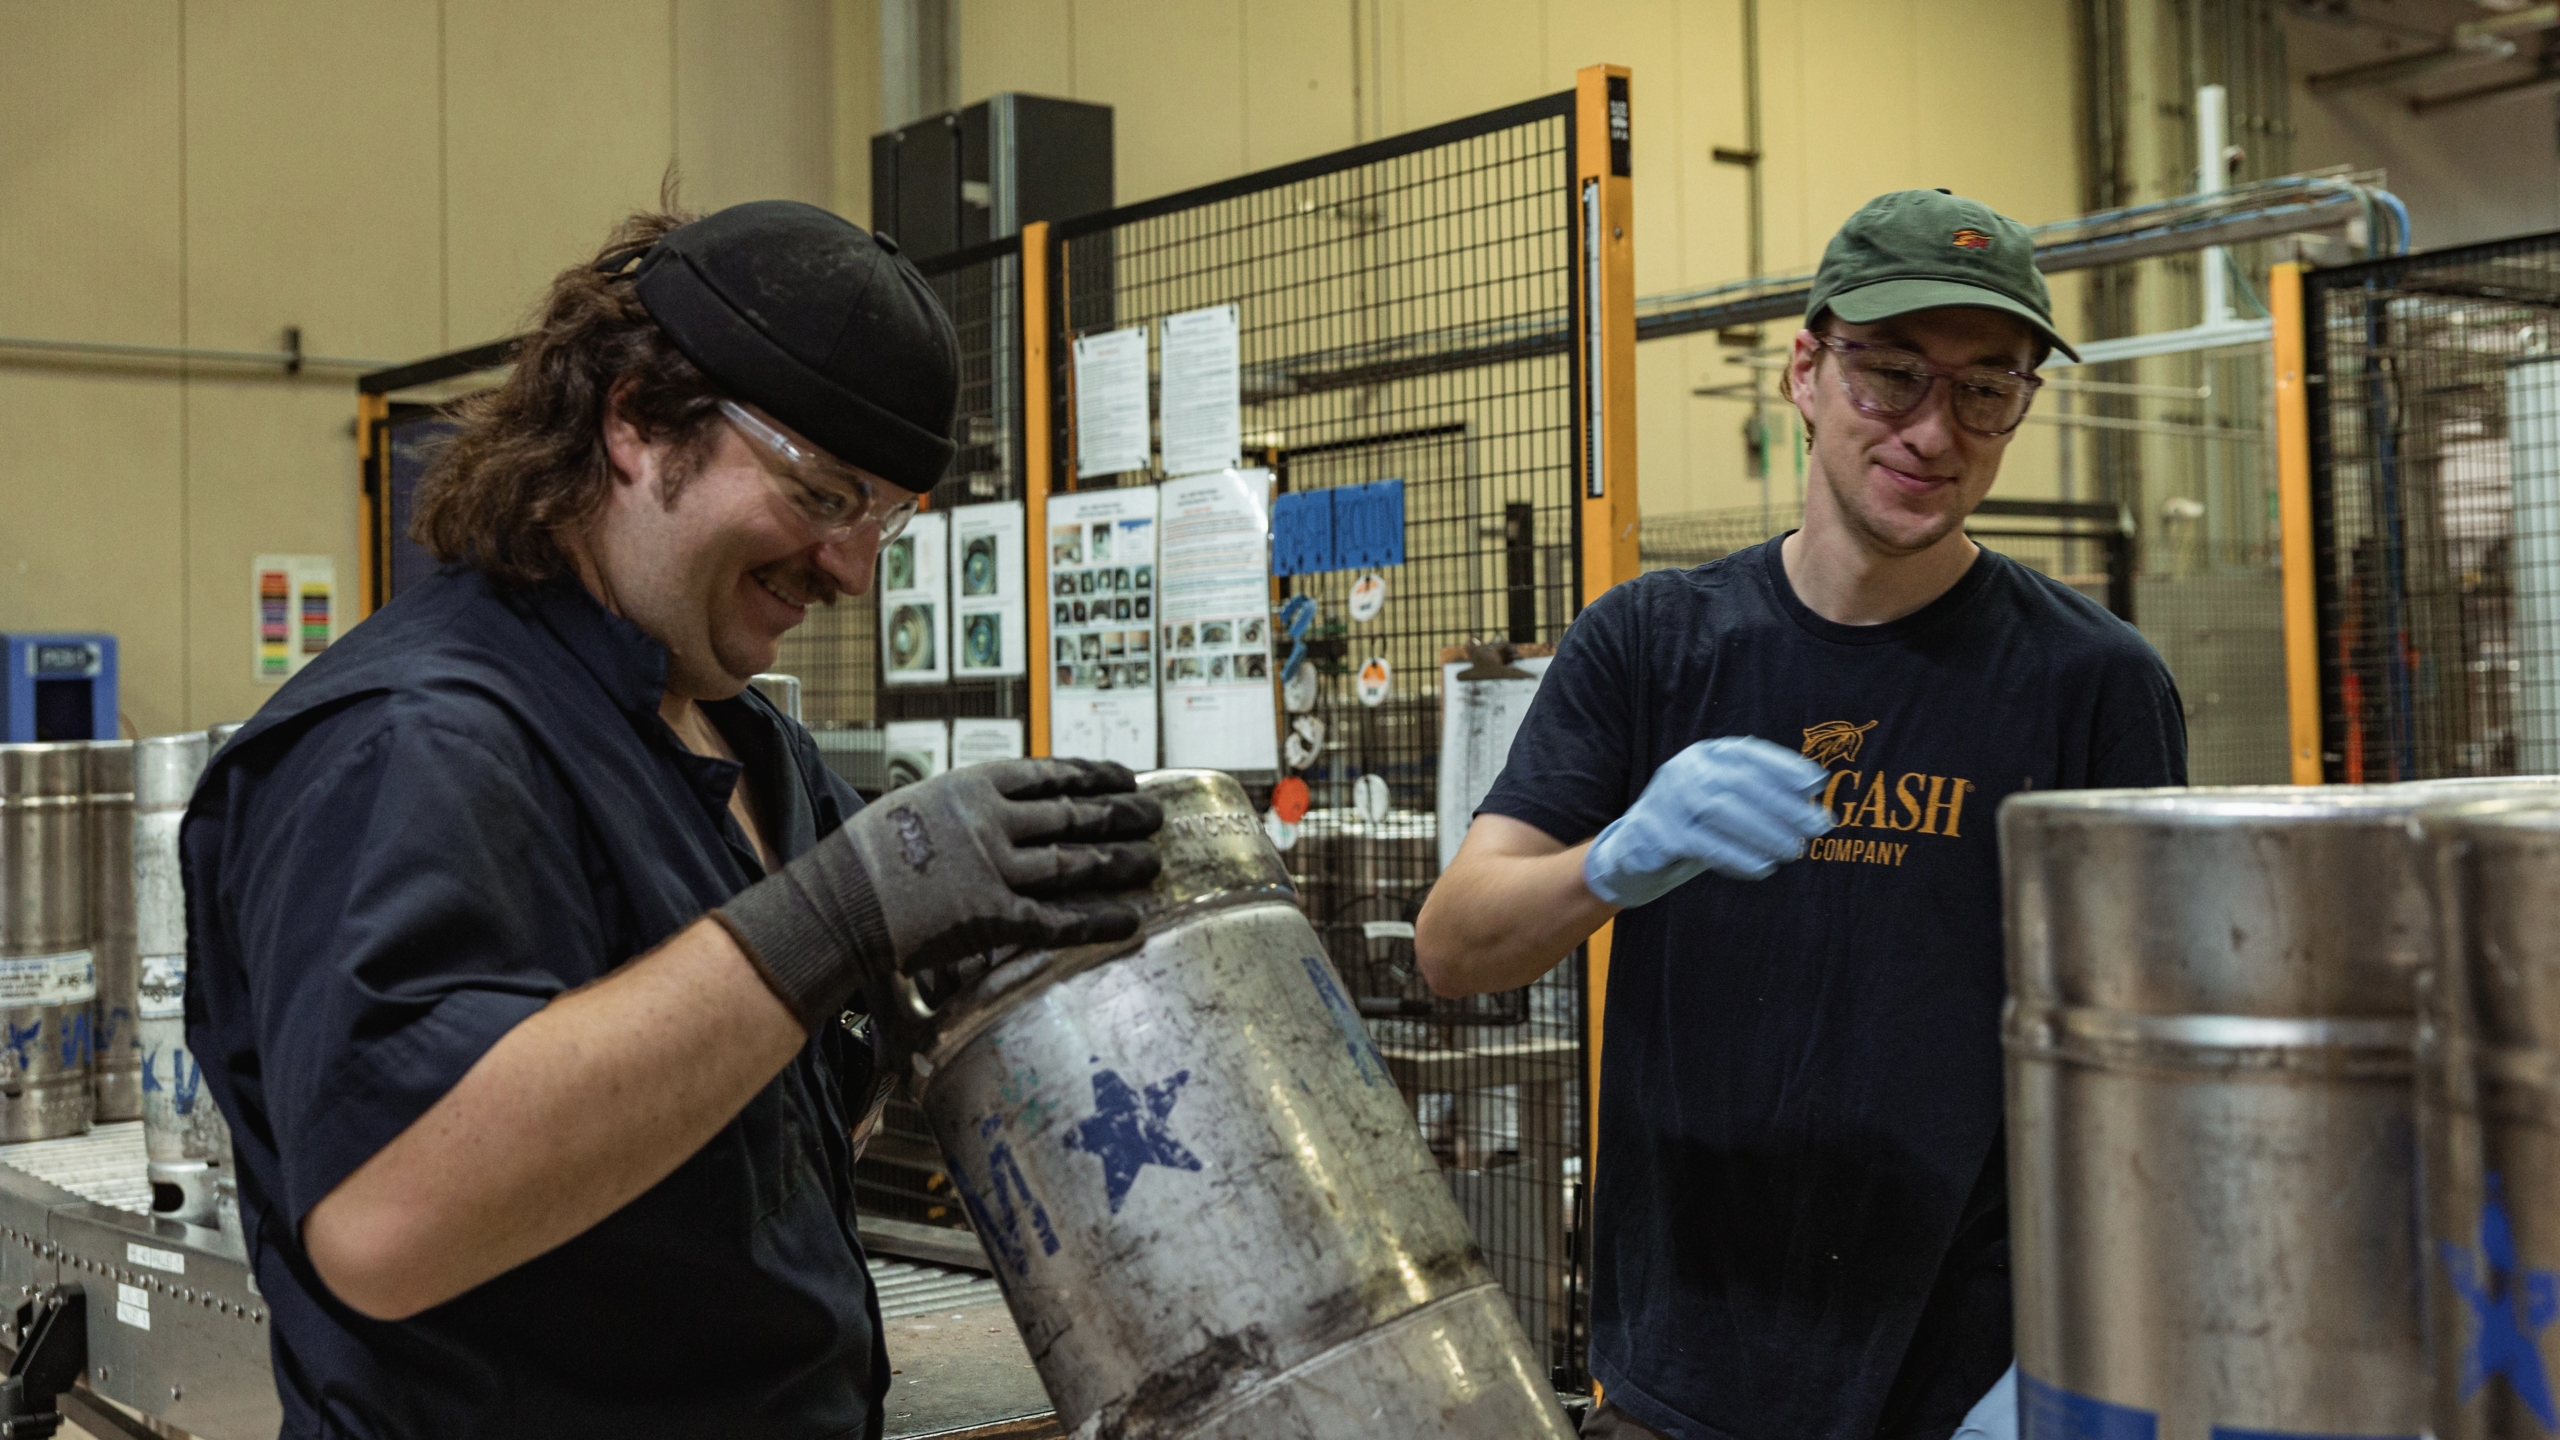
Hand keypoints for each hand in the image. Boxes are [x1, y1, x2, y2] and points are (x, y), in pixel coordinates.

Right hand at [713, 758, 1163, 1028]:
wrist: (839, 899)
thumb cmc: (863, 854)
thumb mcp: (914, 806)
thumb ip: (959, 808)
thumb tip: (988, 810)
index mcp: (973, 786)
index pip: (1048, 774)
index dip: (1091, 775)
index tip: (1122, 775)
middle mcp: (993, 822)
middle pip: (1072, 815)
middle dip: (1119, 814)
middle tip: (1155, 814)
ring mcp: (996, 868)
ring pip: (1074, 863)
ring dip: (1119, 861)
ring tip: (1153, 859)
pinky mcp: (994, 915)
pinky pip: (1058, 918)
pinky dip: (1098, 919)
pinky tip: (1131, 918)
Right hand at [1582, 737, 1832, 906]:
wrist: (1635, 852)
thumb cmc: (1695, 825)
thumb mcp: (1724, 800)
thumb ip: (1759, 793)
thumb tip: (1813, 793)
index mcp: (1705, 754)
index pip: (1748, 753)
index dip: (1783, 766)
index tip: (1816, 782)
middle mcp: (1685, 769)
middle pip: (1739, 783)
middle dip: (1784, 805)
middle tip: (1819, 826)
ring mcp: (1668, 798)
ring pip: (1722, 812)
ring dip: (1765, 833)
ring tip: (1795, 851)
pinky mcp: (1657, 832)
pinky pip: (1704, 845)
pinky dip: (1737, 857)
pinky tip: (1763, 868)